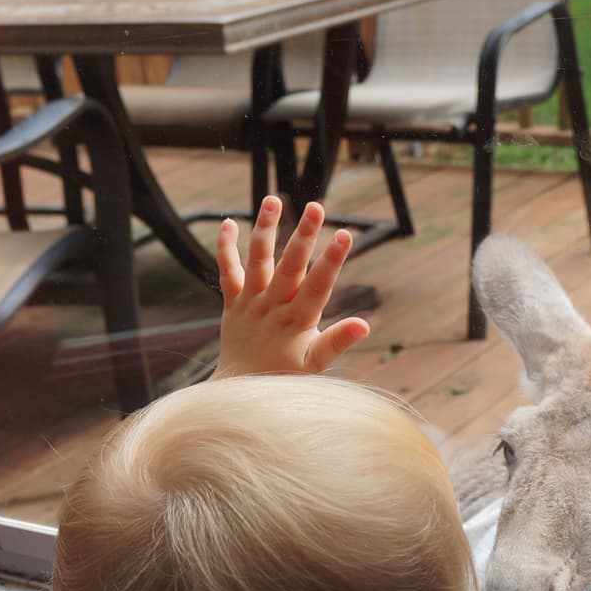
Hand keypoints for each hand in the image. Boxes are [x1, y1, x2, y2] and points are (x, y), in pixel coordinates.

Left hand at [214, 196, 370, 377]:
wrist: (241, 390)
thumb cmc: (284, 377)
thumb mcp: (315, 365)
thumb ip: (337, 342)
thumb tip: (364, 325)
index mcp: (297, 321)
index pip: (318, 285)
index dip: (332, 260)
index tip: (345, 235)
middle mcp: (272, 307)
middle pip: (290, 266)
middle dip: (304, 236)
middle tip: (316, 206)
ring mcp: (250, 303)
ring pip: (257, 261)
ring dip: (265, 230)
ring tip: (274, 200)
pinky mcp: (232, 302)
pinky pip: (227, 271)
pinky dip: (226, 248)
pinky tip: (229, 222)